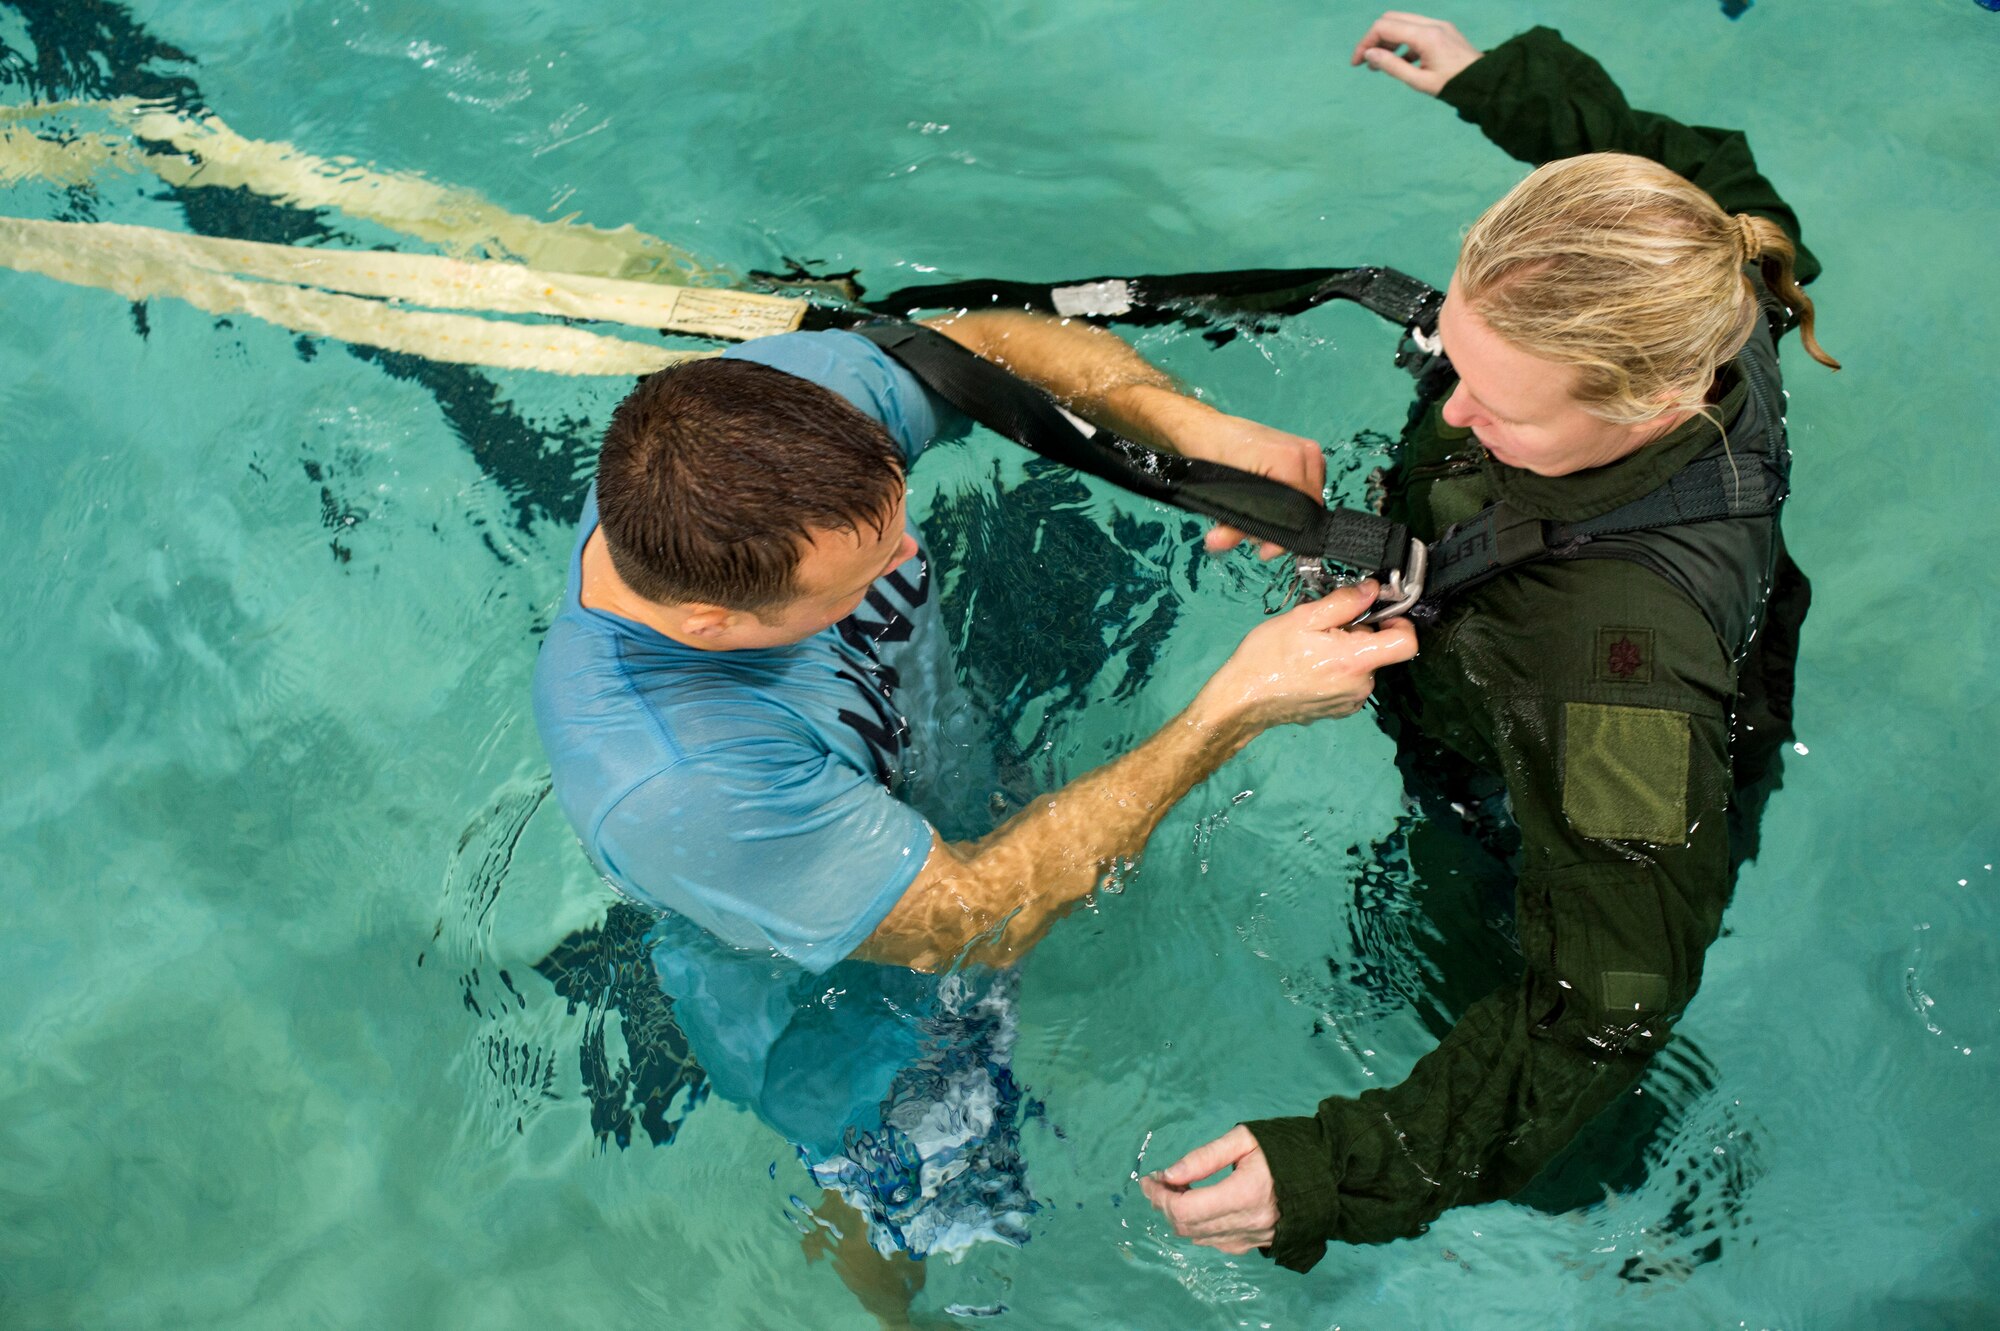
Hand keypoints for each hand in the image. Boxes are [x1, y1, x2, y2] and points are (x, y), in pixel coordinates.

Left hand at [1139, 1126, 1279, 1254]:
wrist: (1323, 1174)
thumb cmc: (1283, 1150)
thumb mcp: (1244, 1139)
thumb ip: (1205, 1157)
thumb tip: (1169, 1174)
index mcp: (1245, 1194)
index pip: (1186, 1208)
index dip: (1160, 1195)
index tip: (1150, 1178)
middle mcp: (1247, 1223)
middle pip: (1187, 1226)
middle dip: (1163, 1205)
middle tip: (1157, 1183)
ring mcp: (1251, 1238)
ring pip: (1197, 1238)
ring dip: (1178, 1216)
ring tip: (1175, 1191)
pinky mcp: (1254, 1245)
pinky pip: (1213, 1243)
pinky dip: (1196, 1227)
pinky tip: (1196, 1206)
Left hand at [1144, 396, 1326, 560]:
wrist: (1206, 429)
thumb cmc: (1211, 454)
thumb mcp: (1219, 493)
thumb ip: (1230, 523)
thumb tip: (1219, 545)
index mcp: (1291, 459)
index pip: (1302, 511)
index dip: (1283, 536)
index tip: (1264, 551)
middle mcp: (1306, 453)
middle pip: (1306, 507)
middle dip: (1280, 528)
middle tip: (1253, 540)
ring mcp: (1307, 451)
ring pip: (1305, 500)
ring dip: (1282, 516)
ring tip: (1254, 524)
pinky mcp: (1302, 454)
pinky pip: (1303, 488)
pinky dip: (1285, 502)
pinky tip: (1265, 508)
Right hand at [1197, 582, 1417, 732]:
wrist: (1242, 700)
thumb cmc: (1267, 656)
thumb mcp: (1303, 618)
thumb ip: (1344, 602)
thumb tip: (1372, 590)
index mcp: (1355, 661)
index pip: (1406, 644)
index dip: (1401, 623)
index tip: (1380, 614)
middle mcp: (1361, 686)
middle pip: (1379, 652)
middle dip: (1359, 634)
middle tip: (1324, 628)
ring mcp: (1351, 701)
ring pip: (1362, 666)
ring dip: (1346, 653)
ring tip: (1311, 649)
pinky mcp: (1339, 710)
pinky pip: (1350, 683)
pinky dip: (1337, 671)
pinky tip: (1309, 668)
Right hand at [1351, 12, 1482, 95]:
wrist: (1485, 82)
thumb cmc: (1453, 86)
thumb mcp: (1419, 82)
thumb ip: (1392, 66)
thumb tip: (1368, 55)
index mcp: (1424, 36)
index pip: (1384, 28)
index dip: (1365, 43)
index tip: (1357, 63)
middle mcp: (1431, 24)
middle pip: (1391, 19)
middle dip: (1374, 38)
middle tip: (1367, 62)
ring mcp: (1438, 25)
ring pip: (1402, 22)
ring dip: (1387, 39)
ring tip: (1381, 64)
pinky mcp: (1443, 30)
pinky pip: (1415, 28)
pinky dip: (1402, 41)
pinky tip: (1403, 62)